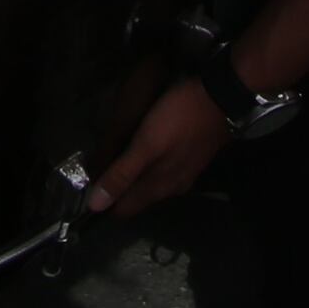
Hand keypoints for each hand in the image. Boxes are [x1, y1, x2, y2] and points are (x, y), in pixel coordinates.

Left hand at [85, 77, 228, 215]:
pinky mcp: (192, 159)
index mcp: (158, 187)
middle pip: (137, 198)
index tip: (86, 188)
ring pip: (151, 185)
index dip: (104, 203)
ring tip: (115, 159)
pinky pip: (164, 172)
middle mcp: (172, 187)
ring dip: (133, 177)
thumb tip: (95, 206)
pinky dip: (149, 167)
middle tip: (96, 169)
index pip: (124, 210)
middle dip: (117, 190)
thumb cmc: (178, 119)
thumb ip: (122, 174)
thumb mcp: (145, 145)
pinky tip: (145, 151)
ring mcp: (185, 173)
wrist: (221, 97)